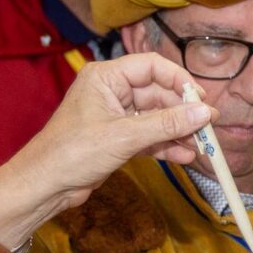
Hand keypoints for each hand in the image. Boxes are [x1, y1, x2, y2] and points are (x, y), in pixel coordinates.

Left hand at [0, 52, 212, 252]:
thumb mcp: (124, 136)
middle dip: (183, 112)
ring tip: (201, 146)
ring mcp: (115, 115)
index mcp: (106, 77)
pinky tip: (184, 156)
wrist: (45, 186)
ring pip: (156, 117)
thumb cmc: (72, 153)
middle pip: (157, 93)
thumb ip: (166, 124)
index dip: (179, 80)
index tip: (202, 98)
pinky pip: (149, 136)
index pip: (151, 66)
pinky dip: (165, 145)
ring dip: (177, 132)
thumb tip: (204, 113)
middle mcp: (111, 91)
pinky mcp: (117, 138)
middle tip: (208, 127)